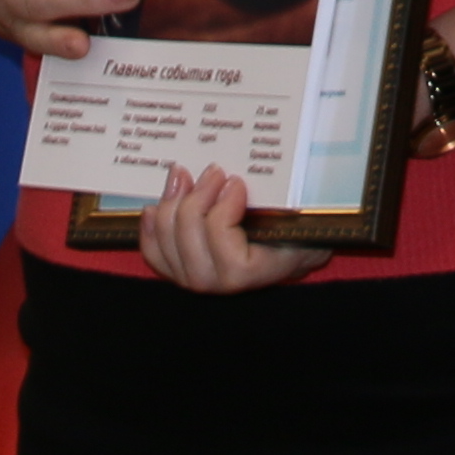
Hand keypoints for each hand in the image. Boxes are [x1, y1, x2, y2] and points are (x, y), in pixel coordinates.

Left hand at [132, 163, 331, 295]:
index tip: (236, 181)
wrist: (288, 253)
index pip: (224, 245)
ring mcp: (197, 280)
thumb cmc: (299, 231)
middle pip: (188, 236)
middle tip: (213, 170)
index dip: (222, 209)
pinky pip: (154, 253)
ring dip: (172, 203)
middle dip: (196, 198)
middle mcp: (221, 284)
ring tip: (184, 176)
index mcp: (255, 272)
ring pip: (167, 240)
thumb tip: (271, 174)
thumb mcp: (303, 219)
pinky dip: (150, 228)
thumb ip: (293, 203)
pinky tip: (155, 206)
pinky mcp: (180, 272)